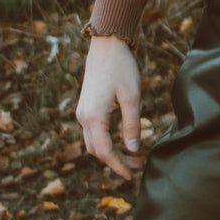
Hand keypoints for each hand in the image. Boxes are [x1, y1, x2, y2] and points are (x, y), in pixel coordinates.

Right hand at [76, 35, 143, 179]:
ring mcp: (82, 111)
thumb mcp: (131, 96)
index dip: (119, 166)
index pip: (105, 151)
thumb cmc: (121, 68)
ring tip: (132, 155)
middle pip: (97, 150)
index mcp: (94, 117)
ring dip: (110, 151)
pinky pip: (92, 131)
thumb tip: (133, 149)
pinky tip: (120, 138)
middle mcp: (83, 117)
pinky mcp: (86, 105)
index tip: (132, 175)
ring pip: (93, 142)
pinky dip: (105, 140)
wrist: (106, 44)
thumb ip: (132, 124)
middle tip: (137, 165)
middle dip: (116, 161)